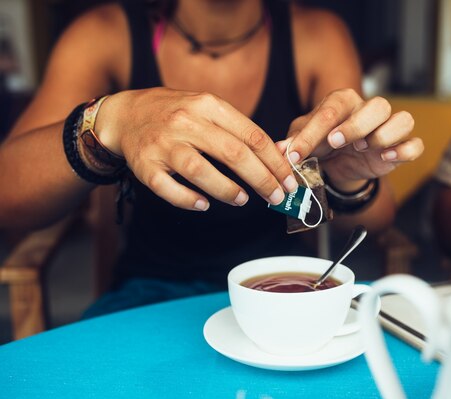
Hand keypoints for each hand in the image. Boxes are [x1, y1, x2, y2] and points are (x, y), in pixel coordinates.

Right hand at [96, 88, 297, 209]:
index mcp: (207, 105)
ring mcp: (163, 144)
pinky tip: (204, 205)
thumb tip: (279, 156)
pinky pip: (167, 188)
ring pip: (200, 170)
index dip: (275, 161)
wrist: (125, 114)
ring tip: (243, 200)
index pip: (251, 135)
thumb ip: (239, 130)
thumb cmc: (176, 114)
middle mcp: (185, 122)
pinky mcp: (144, 165)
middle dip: (261, 179)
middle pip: (232, 153)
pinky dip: (188, 199)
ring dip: (227, 190)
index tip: (289, 180)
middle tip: (277, 197)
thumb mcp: (208, 109)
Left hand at [278, 89, 422, 189]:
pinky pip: (415, 144)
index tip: (297, 154)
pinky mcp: (401, 147)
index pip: (331, 110)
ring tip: (363, 148)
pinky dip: (404, 150)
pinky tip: (386, 158)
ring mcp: (389, 128)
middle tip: (335, 143)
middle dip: (356, 125)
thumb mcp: (304, 141)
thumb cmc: (322, 145)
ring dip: (384, 135)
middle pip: (378, 106)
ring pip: (403, 120)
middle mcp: (370, 110)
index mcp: (343, 102)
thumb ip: (294, 142)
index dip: (312, 133)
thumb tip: (281, 150)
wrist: (339, 166)